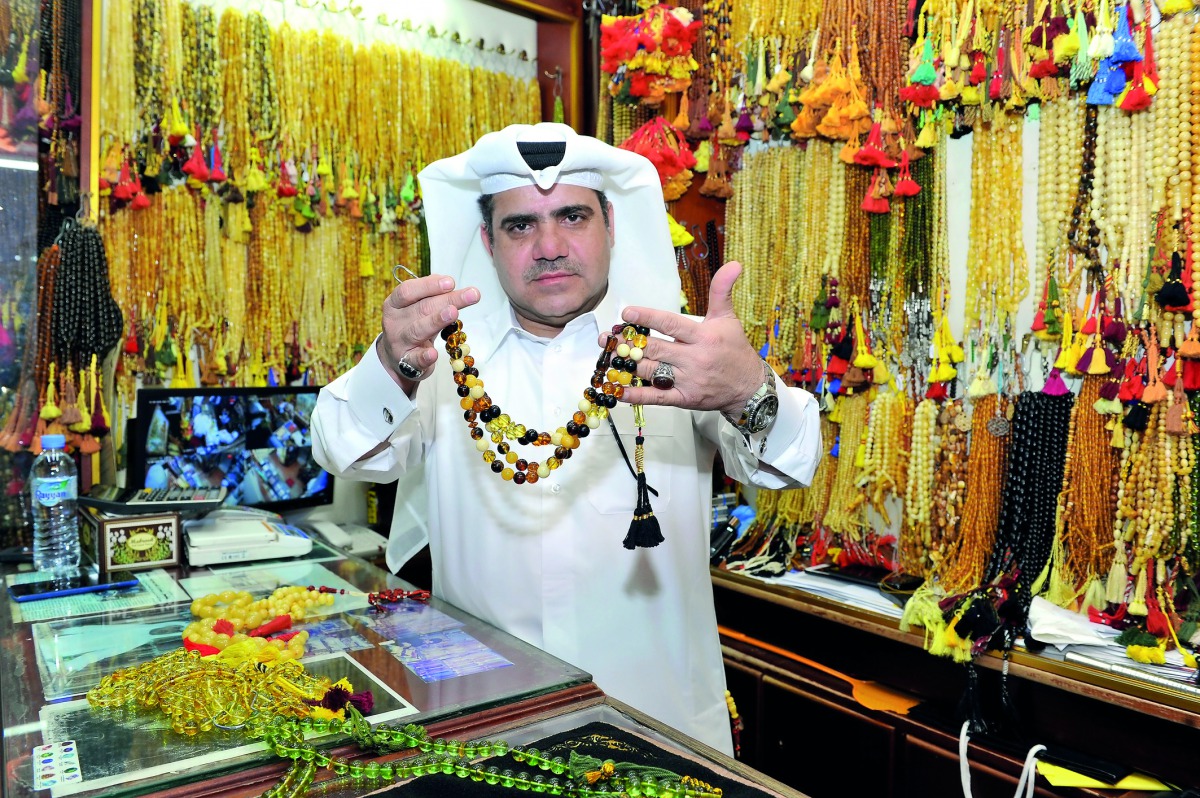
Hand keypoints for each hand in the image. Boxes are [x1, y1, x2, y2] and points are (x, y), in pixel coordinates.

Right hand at [379, 274, 479, 393]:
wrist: (396, 358)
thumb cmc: (410, 327)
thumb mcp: (416, 309)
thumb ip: (430, 296)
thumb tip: (448, 283)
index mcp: (394, 304)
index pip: (409, 291)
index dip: (429, 285)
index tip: (450, 282)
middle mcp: (394, 322)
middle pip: (422, 308)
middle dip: (448, 299)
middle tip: (471, 295)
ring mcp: (399, 343)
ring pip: (418, 330)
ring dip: (436, 320)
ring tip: (453, 312)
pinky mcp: (407, 363)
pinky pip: (416, 359)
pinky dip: (425, 357)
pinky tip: (434, 354)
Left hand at [605, 262, 764, 417]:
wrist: (748, 387)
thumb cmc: (735, 350)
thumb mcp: (728, 318)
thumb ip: (722, 291)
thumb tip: (734, 264)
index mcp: (703, 336)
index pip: (670, 324)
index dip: (647, 317)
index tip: (627, 312)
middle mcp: (694, 358)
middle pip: (654, 348)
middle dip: (628, 343)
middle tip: (608, 337)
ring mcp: (688, 380)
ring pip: (651, 371)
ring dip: (626, 365)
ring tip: (607, 358)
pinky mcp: (684, 398)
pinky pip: (657, 397)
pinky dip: (637, 394)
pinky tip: (619, 390)